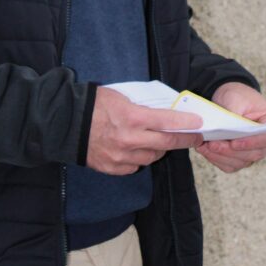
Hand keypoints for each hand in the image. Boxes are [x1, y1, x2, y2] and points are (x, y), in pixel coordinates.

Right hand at [86, 87, 203, 174]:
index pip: (167, 121)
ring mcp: (121, 156)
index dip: (186, 123)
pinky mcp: (113, 168)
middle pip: (165, 143)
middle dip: (184, 140)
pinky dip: (141, 158)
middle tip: (195, 137)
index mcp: (132, 117)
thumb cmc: (93, 104)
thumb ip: (142, 107)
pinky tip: (137, 149)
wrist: (66, 123)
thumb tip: (162, 113)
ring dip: (159, 148)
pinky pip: (136, 165)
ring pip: (152, 156)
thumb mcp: (121, 97)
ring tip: (159, 140)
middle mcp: (129, 139)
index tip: (199, 124)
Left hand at [195, 82, 265, 172]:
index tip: (235, 143)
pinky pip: (230, 165)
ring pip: (240, 162)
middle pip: (253, 154)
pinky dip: (216, 159)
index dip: (252, 143)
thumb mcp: (236, 98)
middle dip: (231, 151)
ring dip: (221, 156)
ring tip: (205, 146)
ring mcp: (252, 151)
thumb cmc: (237, 96)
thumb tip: (225, 131)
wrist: (229, 99)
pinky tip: (205, 150)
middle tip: (213, 144)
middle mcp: (265, 140)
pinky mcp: (239, 158)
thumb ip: (234, 115)